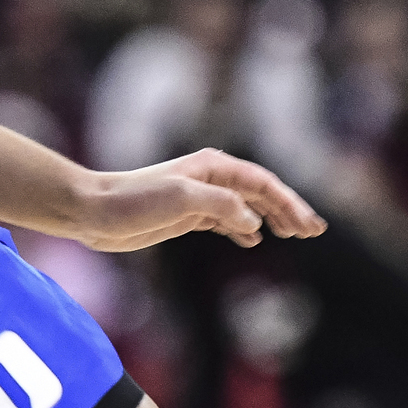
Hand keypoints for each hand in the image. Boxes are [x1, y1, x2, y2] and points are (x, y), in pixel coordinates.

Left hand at [67, 149, 327, 250]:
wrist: (94, 211)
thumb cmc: (134, 201)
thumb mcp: (182, 199)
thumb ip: (222, 206)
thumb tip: (254, 220)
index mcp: (214, 168)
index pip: (263, 183)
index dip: (289, 203)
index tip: (308, 225)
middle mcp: (212, 179)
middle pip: (261, 192)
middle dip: (289, 210)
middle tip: (313, 231)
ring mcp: (201, 197)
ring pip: (247, 206)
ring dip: (272, 218)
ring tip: (294, 234)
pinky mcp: (187, 216)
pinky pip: (227, 220)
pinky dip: (245, 228)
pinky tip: (254, 240)